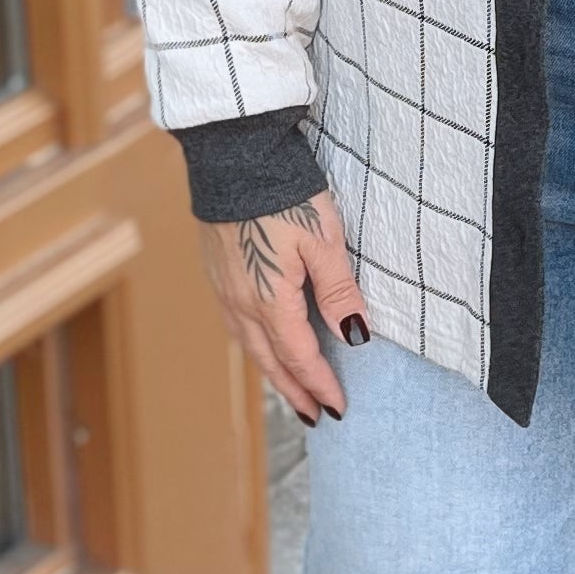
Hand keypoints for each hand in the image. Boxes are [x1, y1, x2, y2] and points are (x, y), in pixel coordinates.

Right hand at [198, 190, 370, 424]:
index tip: (339, 408)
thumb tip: (356, 337)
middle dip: (295, 391)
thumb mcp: (324, 242)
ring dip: (273, 372)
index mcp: (270, 300)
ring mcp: (224, 288)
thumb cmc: (284, 193)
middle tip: (315, 417)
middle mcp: (241, 302)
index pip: (300, 357)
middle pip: (271, 361)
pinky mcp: (218, 272)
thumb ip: (339, 293)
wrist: (233, 156)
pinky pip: (237, 324)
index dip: (321, 385)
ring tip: (293, 391)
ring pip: (251, 346)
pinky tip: (265, 345)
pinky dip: (256, 346)